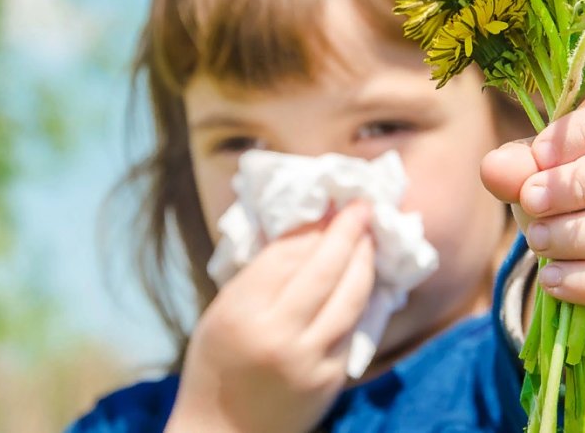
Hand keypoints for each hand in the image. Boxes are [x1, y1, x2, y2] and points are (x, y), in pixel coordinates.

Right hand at [166, 202, 376, 432]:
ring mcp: (310, 360)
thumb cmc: (215, 367)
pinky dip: (361, 299)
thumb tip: (307, 231)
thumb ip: (261, 275)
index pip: (287, 255)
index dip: (314, 225)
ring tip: (369, 237)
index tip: (332, 204)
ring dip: (364, 261)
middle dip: (348, 232)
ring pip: (350, 298)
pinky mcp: (331, 380)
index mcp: (242, 312)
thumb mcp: (222, 313)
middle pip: (325, 269)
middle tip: (363, 208)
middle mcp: (279, 335)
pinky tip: (364, 280)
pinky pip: (353, 328)